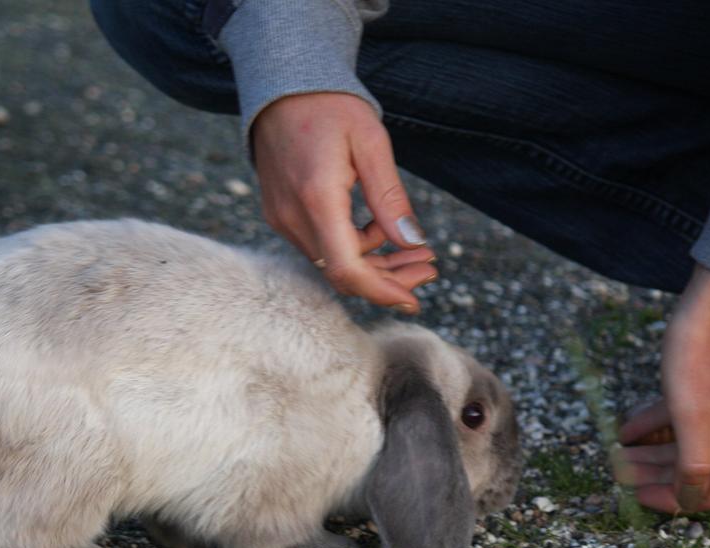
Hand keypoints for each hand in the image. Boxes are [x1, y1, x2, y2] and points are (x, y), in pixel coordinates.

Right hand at [251, 92, 436, 312]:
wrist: (281, 88)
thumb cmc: (330, 107)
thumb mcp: (371, 143)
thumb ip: (390, 197)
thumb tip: (413, 242)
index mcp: (317, 198)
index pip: (347, 269)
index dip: (382, 291)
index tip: (415, 297)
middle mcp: (292, 217)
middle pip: (342, 273)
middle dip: (388, 279)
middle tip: (429, 267)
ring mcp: (282, 219)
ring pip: (331, 263)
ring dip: (374, 264)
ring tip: (414, 249)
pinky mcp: (280, 216)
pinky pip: (319, 247)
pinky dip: (352, 248)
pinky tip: (376, 228)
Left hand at [617, 265, 709, 511]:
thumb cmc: (705, 347)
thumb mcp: (692, 408)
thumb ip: (695, 457)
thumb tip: (691, 499)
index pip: (707, 494)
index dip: (670, 500)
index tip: (635, 496)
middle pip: (694, 470)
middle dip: (653, 473)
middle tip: (617, 472)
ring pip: (688, 443)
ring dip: (651, 450)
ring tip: (617, 450)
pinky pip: (688, 418)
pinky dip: (659, 424)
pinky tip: (627, 427)